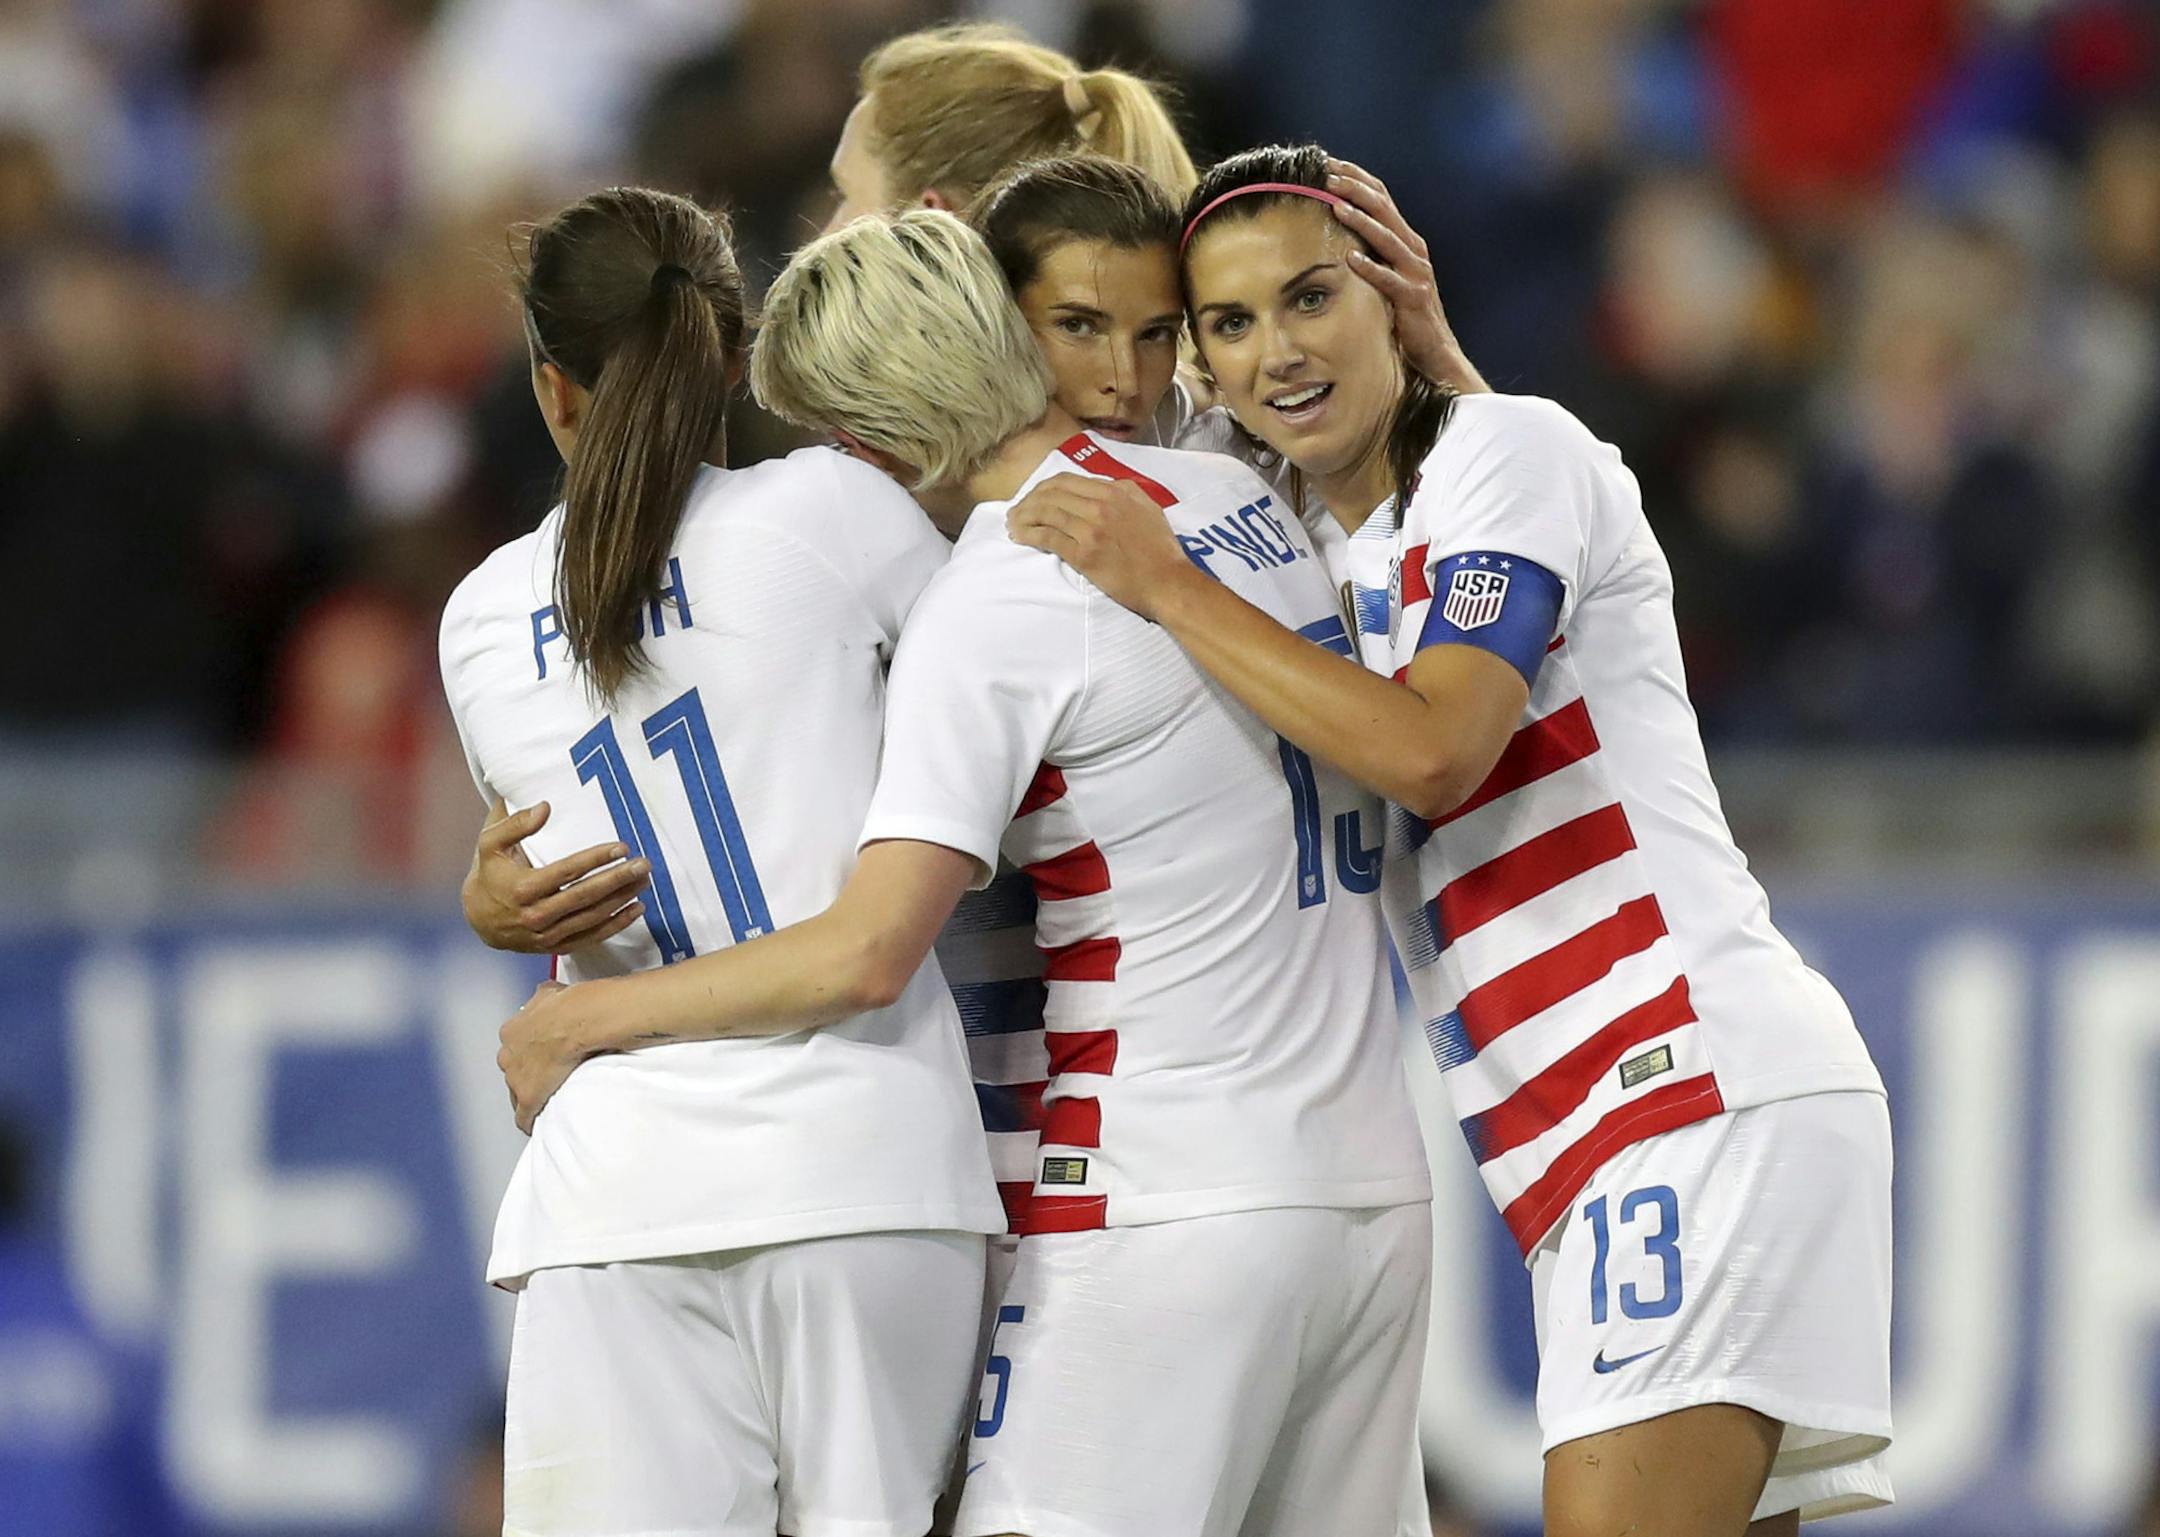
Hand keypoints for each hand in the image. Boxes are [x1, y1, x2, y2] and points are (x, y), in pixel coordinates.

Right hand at [463, 798, 649, 953]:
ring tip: (644, 881)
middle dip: (618, 879)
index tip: (622, 847)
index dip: (596, 859)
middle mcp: (535, 915)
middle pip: (585, 896)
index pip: (567, 872)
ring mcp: (546, 935)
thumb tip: (546, 807)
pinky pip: (590, 938)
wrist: (477, 917)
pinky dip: (616, 925)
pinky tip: (636, 910)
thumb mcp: (491, 843)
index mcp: (522, 888)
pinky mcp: (554, 948)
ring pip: (591, 918)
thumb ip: (516, 823)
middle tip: (643, 865)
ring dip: (622, 900)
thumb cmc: (489, 872)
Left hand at [498, 980, 596, 1133]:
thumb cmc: (568, 1004)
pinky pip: (523, 1116)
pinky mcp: (528, 1098)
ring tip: (546, 1099)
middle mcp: (507, 1054)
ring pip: (516, 1093)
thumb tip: (548, 994)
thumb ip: (543, 998)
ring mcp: (515, 1078)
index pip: (514, 1048)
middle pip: (512, 1070)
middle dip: (526, 1073)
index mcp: (511, 1031)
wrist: (577, 1020)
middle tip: (546, 1076)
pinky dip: (529, 1121)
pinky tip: (535, 1126)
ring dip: (530, 1095)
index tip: (541, 1055)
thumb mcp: (550, 992)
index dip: (528, 1052)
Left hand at [1006, 473, 1198, 621]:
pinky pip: (1049, 538)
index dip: (1043, 488)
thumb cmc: (1161, 549)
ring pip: (1046, 513)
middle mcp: (1101, 505)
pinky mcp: (1084, 554)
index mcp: (1115, 491)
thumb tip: (1104, 487)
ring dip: (1023, 517)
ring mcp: (1091, 529)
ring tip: (1013, 525)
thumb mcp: (1148, 508)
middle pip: (1051, 494)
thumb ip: (1125, 492)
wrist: (1167, 581)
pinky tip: (1020, 537)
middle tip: (1017, 512)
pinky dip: (1029, 535)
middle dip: (1028, 501)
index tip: (1033, 498)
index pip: (1066, 481)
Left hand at [1327, 158, 1488, 394]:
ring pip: (1387, 238)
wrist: (1435, 351)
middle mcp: (1414, 250)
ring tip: (1336, 204)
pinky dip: (1371, 267)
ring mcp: (1416, 272)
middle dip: (1355, 188)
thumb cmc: (1406, 314)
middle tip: (1327, 175)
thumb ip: (1375, 253)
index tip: (1329, 165)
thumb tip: (1341, 233)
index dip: (1358, 179)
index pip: (1382, 199)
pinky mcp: (1412, 298)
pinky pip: (1388, 280)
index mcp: (1407, 241)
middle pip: (1384, 209)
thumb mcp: (1390, 275)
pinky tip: (1351, 257)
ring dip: (1361, 219)